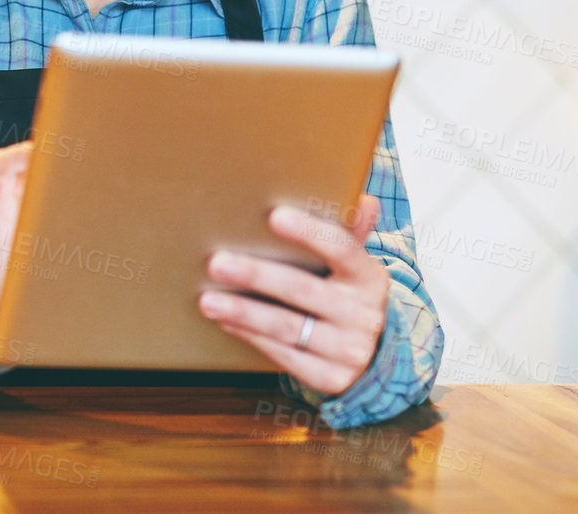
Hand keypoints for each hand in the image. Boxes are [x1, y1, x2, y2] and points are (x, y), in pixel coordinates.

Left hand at [198, 194, 389, 397]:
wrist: (370, 357)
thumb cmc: (346, 297)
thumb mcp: (353, 268)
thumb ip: (351, 234)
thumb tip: (364, 200)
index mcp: (369, 278)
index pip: (342, 249)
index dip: (309, 233)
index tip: (274, 216)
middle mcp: (364, 315)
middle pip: (304, 290)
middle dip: (257, 276)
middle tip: (216, 262)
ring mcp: (349, 350)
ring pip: (288, 327)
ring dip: (244, 311)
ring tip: (207, 300)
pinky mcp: (331, 379)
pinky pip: (284, 355)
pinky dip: (251, 336)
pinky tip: (226, 321)